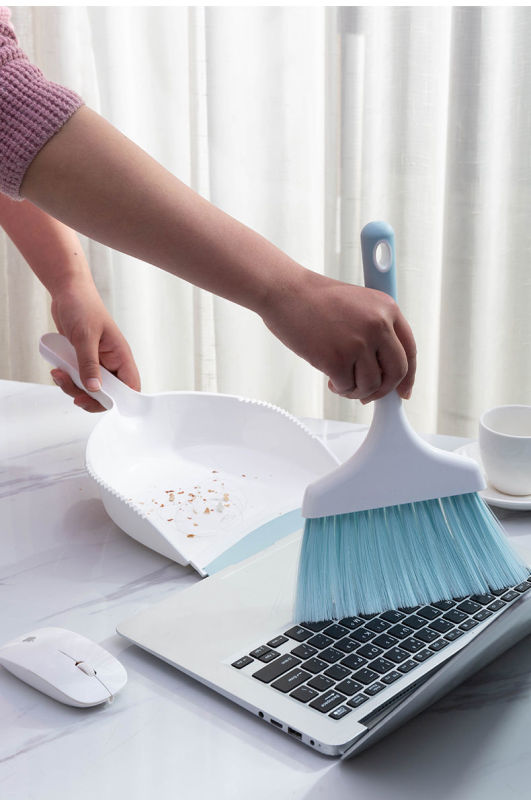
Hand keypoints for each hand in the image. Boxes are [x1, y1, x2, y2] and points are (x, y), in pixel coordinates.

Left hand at [49, 277, 140, 411]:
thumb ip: (89, 364)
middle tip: (73, 393)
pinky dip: (67, 380)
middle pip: (108, 393)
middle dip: (88, 396)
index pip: (130, 387)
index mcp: (121, 356)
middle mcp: (111, 362)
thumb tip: (94, 389)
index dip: (119, 400)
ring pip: (90, 389)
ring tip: (59, 375)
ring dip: (73, 388)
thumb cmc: (83, 306)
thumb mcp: (85, 336)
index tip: (98, 401)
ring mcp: (97, 362)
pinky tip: (57, 370)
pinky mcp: (83, 360)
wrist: (68, 291)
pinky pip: (78, 379)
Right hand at [261, 271, 416, 403]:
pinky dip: (339, 388)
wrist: (285, 292)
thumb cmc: (314, 299)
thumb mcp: (359, 304)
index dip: (407, 376)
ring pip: (371, 385)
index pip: (409, 350)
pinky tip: (330, 379)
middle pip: (396, 372)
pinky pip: (347, 387)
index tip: (402, 391)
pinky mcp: (337, 359)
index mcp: (387, 308)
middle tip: (368, 394)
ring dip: (357, 390)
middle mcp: (378, 325)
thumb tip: (385, 368)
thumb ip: (377, 330)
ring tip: (342, 382)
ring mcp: (358, 343)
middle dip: (383, 390)